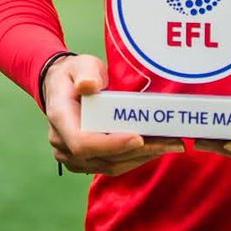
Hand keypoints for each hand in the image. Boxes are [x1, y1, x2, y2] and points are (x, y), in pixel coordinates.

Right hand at [43, 54, 182, 176]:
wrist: (61, 87)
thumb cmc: (74, 74)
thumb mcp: (80, 65)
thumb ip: (85, 73)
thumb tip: (88, 85)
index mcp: (60, 118)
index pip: (82, 141)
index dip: (111, 144)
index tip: (138, 138)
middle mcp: (62, 143)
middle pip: (102, 157)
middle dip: (138, 151)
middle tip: (169, 142)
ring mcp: (72, 156)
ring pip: (110, 165)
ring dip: (141, 157)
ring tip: (169, 145)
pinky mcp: (84, 161)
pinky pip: (111, 166)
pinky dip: (134, 158)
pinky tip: (154, 148)